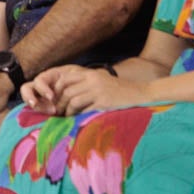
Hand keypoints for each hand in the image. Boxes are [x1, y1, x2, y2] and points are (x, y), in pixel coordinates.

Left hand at [23, 65, 146, 115]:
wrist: (140, 93)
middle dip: (58, 103)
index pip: (65, 78)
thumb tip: (67, 94)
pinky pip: (84, 109)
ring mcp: (98, 91)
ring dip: (66, 111)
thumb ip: (86, 84)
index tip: (53, 99)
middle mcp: (93, 80)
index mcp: (90, 74)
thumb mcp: (101, 81)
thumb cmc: (119, 90)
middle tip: (56, 112)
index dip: (55, 89)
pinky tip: (77, 120)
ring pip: (73, 100)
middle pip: (66, 91)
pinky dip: (78, 115)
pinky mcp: (104, 102)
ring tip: (65, 117)